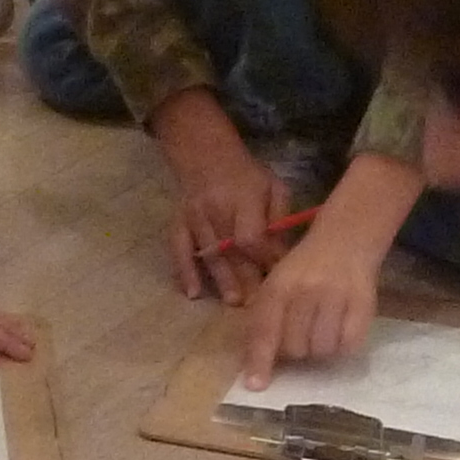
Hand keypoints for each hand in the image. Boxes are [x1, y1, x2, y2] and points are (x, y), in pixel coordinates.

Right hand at [156, 111, 285, 304]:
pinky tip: (192, 294)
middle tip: (258, 303)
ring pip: (210, 254)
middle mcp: (216, 209)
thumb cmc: (248, 176)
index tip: (276, 275)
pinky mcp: (178, 224)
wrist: (206, 156)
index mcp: (244, 197)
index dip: (263, 258)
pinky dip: (184, 272)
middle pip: (231, 250)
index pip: (251, 236)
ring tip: (234, 302)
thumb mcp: (273, 187)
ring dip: (222, 280)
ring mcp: (194, 218)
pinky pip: (179, 250)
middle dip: (246, 277)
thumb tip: (281, 257)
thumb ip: (278, 219)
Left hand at [235, 224, 380, 386]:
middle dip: (295, 350)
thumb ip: (264, 319)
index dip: (259, 360)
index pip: (265, 329)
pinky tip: (340, 330)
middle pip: (294, 348)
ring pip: (321, 350)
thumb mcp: (277, 284)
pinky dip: (342, 347)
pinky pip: (348, 346)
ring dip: (319, 349)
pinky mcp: (363, 306)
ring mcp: (336, 298)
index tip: (256, 386)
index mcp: (279, 286)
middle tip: (302, 333)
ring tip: (322, 329)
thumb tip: (257, 364)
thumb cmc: (305, 269)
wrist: (346, 240)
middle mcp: (306, 291)